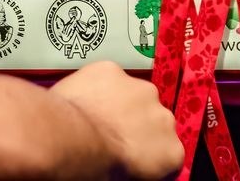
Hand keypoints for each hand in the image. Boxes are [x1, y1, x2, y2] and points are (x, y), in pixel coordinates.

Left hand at [51, 61, 181, 179]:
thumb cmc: (94, 168)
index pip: (167, 153)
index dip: (148, 154)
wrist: (68, 140)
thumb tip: (128, 164)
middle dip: (136, 125)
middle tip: (110, 136)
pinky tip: (84, 99)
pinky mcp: (114, 69)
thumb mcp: (123, 179)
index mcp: (172, 152)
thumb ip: (138, 168)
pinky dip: (99, 87)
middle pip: (153, 120)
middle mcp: (164, 117)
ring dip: (120, 103)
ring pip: (134, 94)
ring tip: (95, 116)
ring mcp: (141, 88)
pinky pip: (109, 78)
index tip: (132, 157)